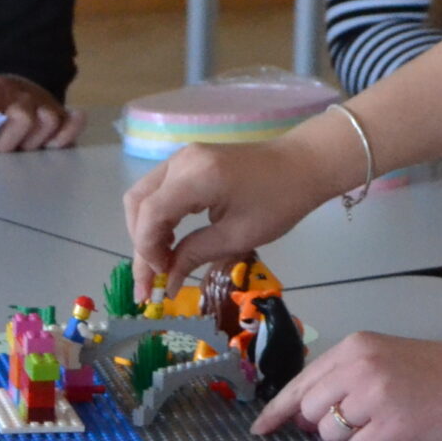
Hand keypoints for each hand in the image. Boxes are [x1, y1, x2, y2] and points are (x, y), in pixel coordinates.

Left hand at [0, 74, 83, 151]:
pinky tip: (55, 143)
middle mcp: (24, 95)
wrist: (24, 83)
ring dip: (35, 140)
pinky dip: (68, 132)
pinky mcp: (64, 114)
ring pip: (48, 121)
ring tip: (26, 146)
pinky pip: (74, 122)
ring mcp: (47, 103)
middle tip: (2, 148)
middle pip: (21, 116)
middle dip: (9, 140)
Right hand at [124, 132, 343, 284]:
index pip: (150, 215)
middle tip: (150, 283)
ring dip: (146, 231)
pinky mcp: (189, 162)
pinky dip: (158, 217)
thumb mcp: (239, 235)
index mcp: (195, 177)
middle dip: (141, 245)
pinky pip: (159, 190)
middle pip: (138, 203)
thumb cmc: (279, 202)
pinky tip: (169, 243)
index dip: (147, 250)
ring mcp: (183, 157)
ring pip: (143, 196)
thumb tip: (168, 282)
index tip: (161, 280)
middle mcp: (181, 161)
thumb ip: (196, 254)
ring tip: (161, 265)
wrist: (304, 164)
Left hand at [253, 332, 441, 440]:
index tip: (261, 427)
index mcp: (355, 346)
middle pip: (310, 411)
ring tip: (385, 421)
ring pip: (330, 434)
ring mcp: (373, 397)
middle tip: (356, 420)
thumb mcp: (386, 357)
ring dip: (351, 437)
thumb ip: (345, 376)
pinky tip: (397, 432)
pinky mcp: (389, 427)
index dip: (278, 409)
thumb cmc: (440, 372)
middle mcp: (359, 368)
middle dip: (323, 424)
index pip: (302, 381)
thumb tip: (307, 412)